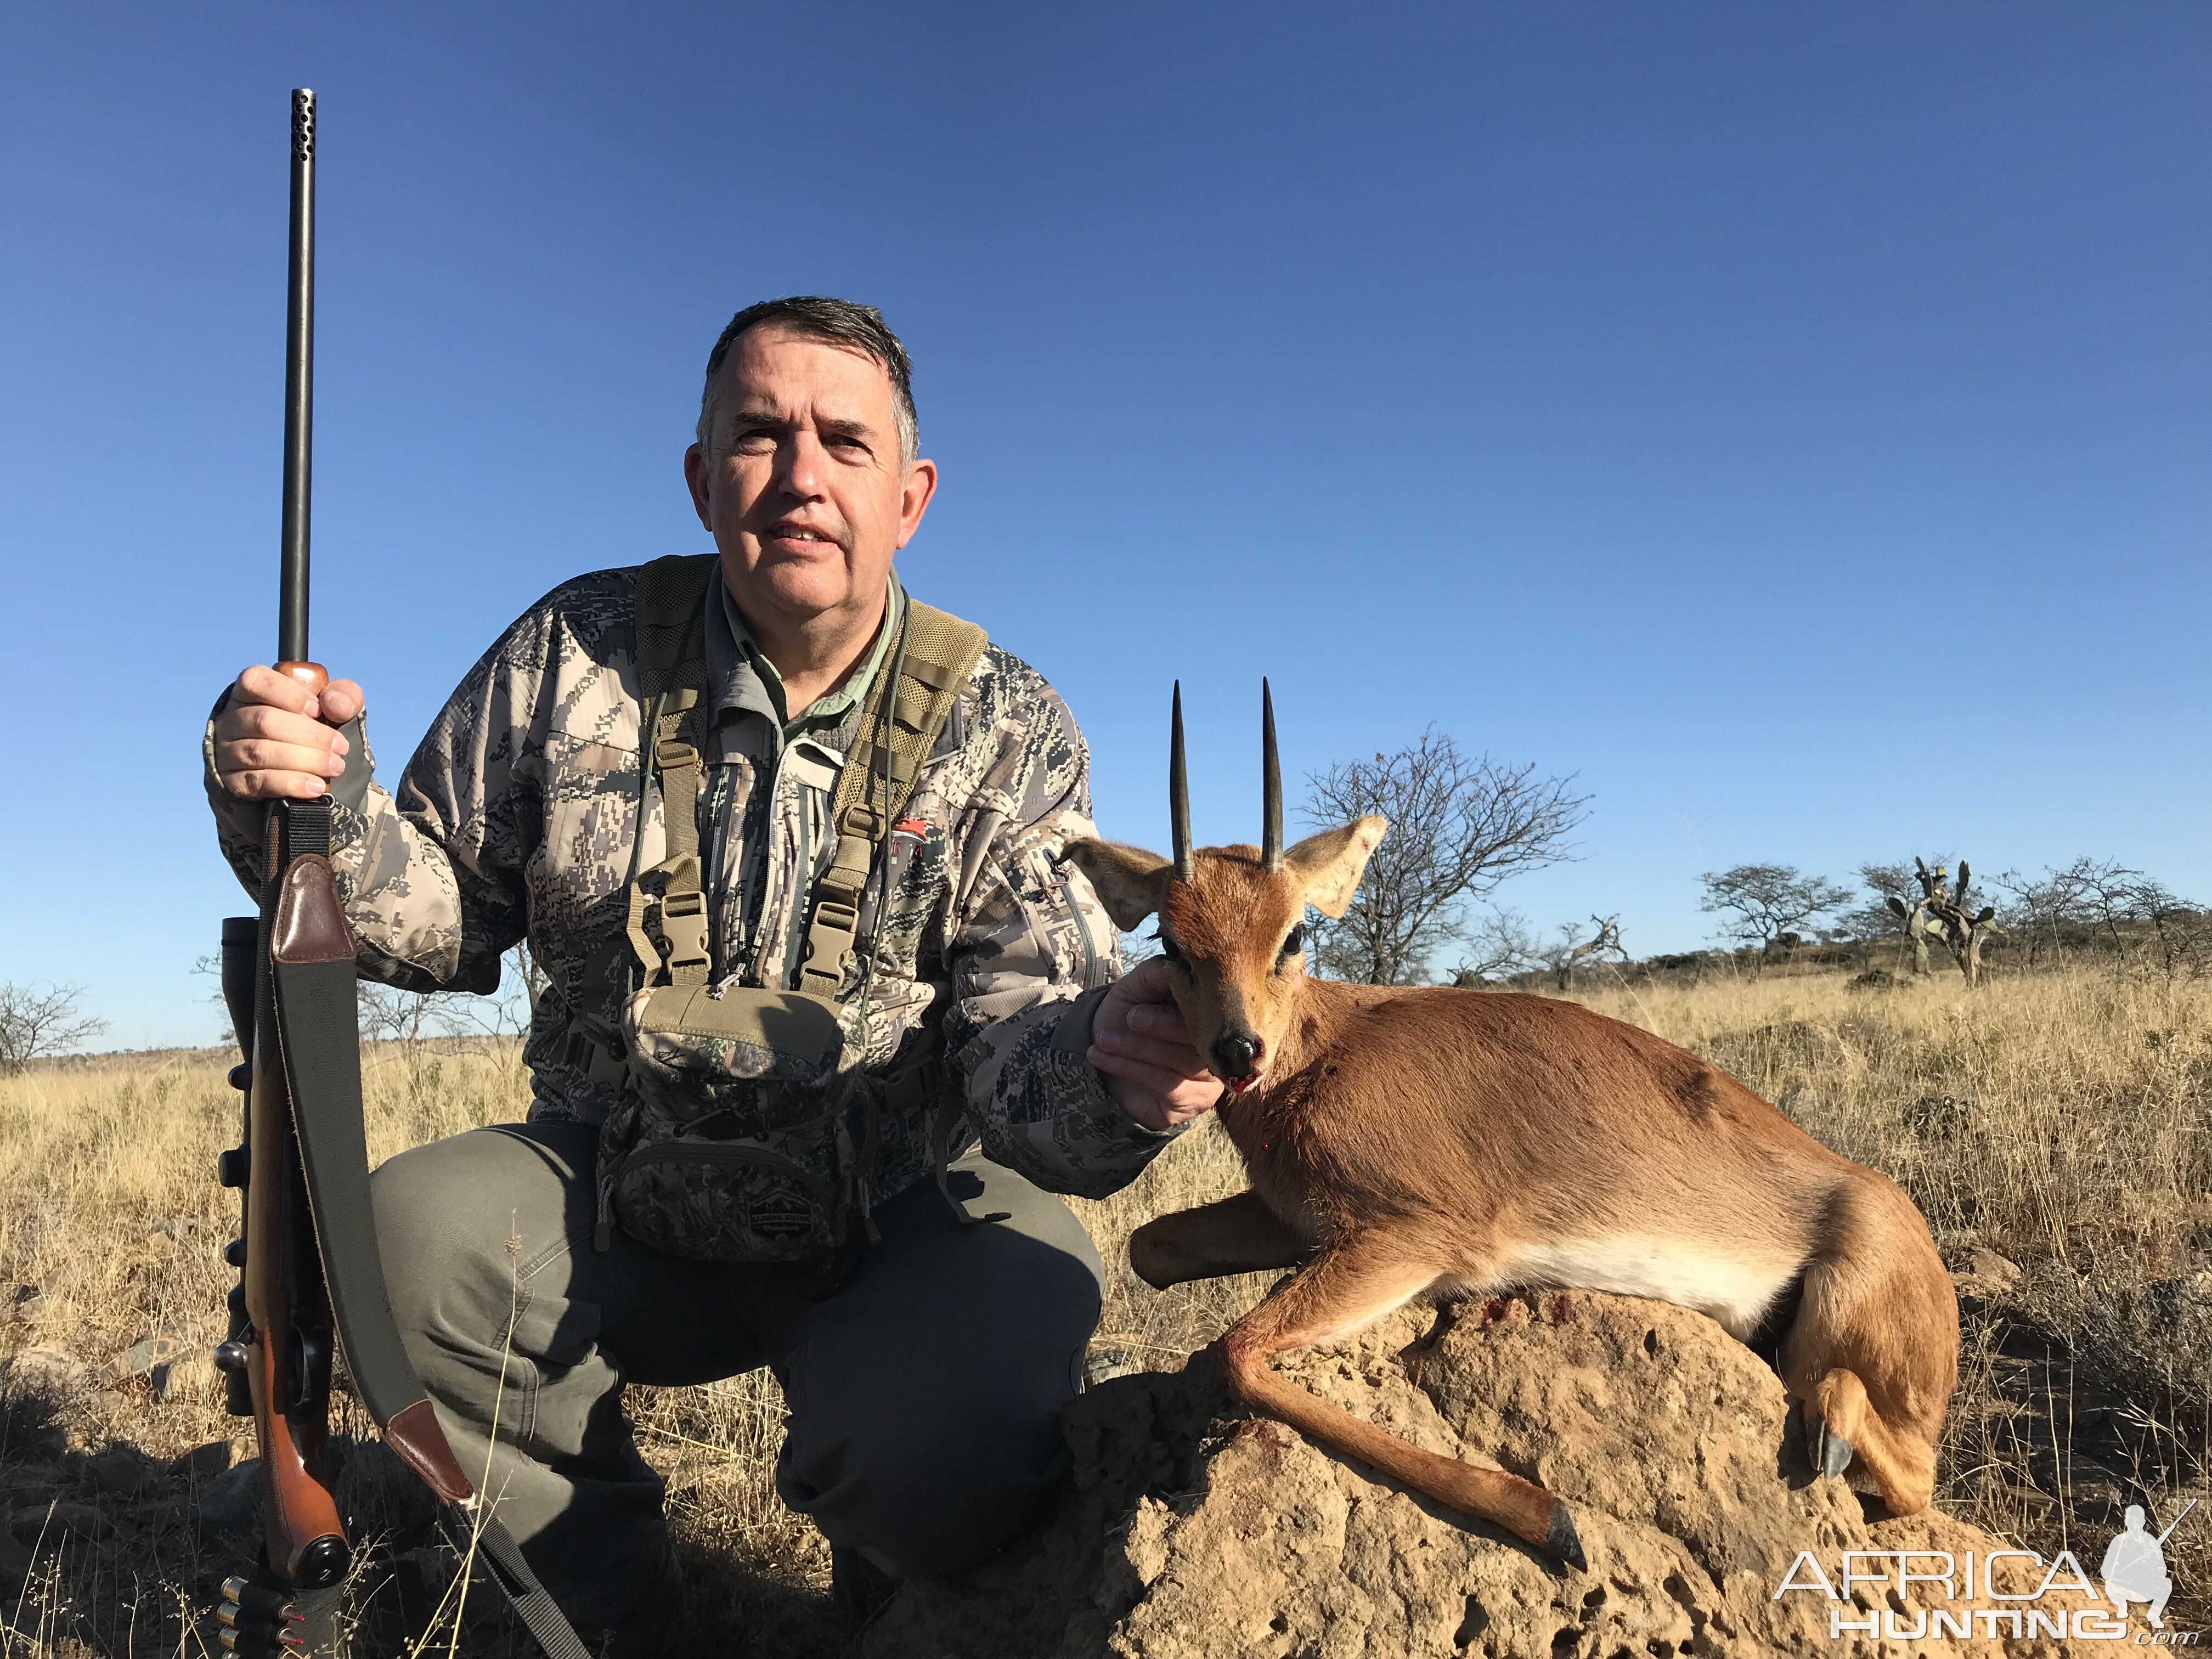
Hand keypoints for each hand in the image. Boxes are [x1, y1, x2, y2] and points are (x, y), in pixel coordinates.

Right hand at [212, 666, 364, 800]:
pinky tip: (314, 786)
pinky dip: (290, 784)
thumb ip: (343, 695)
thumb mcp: (333, 706)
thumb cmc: (314, 728)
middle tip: (340, 747)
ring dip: (304, 760)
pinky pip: (257, 782)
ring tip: (335, 767)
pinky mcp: (233, 782)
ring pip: (261, 752)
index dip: (290, 695)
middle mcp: (232, 719)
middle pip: (264, 721)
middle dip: (309, 735)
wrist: (300, 770)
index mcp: (250, 691)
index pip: (257, 682)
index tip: (318, 710)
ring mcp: (227, 751)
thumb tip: (335, 704)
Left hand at [1087, 954, 1222, 1131]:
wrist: (1106, 1051)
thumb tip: (1179, 964)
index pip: (1215, 1013)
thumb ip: (1160, 974)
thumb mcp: (1140, 987)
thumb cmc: (1130, 1014)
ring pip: (1180, 1064)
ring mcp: (1209, 1081)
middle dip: (1160, 1028)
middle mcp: (1220, 1050)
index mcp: (1215, 1017)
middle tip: (1129, 1017)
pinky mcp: (1190, 1103)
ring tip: (1103, 1038)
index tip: (1151, 999)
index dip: (1187, 1006)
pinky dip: (1129, 1068)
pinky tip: (1101, 1057)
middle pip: (1200, 1041)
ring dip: (1136, 1049)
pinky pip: (1167, 1086)